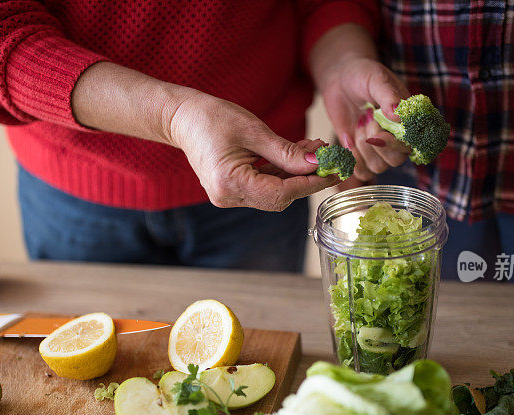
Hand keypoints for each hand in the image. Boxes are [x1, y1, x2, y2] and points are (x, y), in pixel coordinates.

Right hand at [72, 62, 335, 210]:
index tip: (332, 173)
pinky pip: (264, 186)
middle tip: (330, 162)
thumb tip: (316, 164)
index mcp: (230, 182)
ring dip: (296, 176)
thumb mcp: (253, 130)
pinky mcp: (232, 190)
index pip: (280, 193)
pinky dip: (282, 174)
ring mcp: (229, 196)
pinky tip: (298, 156)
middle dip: (306, 181)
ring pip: (273, 194)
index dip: (309, 184)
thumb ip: (286, 152)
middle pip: (278, 198)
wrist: (181, 118)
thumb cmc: (212, 117)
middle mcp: (228, 196)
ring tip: (316, 152)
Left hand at [310, 25, 410, 182]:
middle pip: (395, 160)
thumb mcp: (377, 80)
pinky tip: (348, 138)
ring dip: (362, 147)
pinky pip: (361, 172)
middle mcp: (397, 138)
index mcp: (408, 121)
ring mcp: (379, 149)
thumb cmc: (363, 76)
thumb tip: (398, 115)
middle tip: (366, 118)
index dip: (395, 143)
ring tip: (358, 123)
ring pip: (377, 167)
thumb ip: (388, 96)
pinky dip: (352, 159)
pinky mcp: (362, 155)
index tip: (379, 132)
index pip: (411, 144)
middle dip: (376, 143)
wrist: (341, 79)